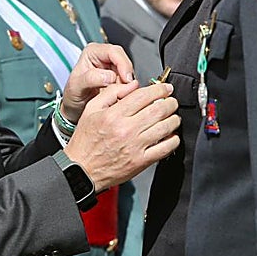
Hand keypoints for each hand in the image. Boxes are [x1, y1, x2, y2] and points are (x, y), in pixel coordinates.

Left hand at [60, 43, 137, 123]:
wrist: (75, 107)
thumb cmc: (72, 95)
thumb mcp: (76, 86)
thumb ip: (90, 79)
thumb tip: (109, 76)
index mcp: (92, 52)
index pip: (113, 51)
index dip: (123, 64)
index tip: (126, 79)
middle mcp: (103, 56)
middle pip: (125, 60)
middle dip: (127, 75)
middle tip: (126, 89)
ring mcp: (112, 67)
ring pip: (129, 72)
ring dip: (128, 84)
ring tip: (120, 94)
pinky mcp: (118, 78)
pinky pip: (129, 82)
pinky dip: (128, 89)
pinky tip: (121, 95)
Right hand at [64, 81, 179, 190]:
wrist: (82, 170)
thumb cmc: (85, 142)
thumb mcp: (90, 110)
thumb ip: (110, 93)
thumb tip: (132, 85)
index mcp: (114, 115)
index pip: (143, 96)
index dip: (160, 89)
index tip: (165, 88)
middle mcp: (126, 129)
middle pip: (159, 110)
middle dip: (171, 102)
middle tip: (171, 101)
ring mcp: (135, 146)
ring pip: (166, 127)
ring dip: (174, 119)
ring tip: (173, 117)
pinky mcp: (141, 161)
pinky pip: (165, 148)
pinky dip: (173, 140)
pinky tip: (171, 135)